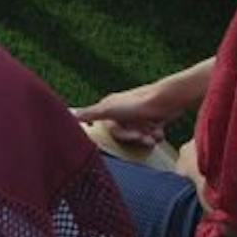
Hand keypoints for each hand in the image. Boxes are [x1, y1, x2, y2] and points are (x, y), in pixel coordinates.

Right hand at [71, 80, 188, 147]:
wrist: (167, 100)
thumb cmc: (137, 103)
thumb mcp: (108, 109)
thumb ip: (89, 114)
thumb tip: (69, 114)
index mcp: (111, 108)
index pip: (111, 130)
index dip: (122, 135)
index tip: (132, 134)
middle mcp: (123, 112)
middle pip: (126, 134)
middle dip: (137, 137)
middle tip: (145, 135)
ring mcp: (139, 116)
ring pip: (140, 135)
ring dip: (148, 137)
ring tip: (154, 132)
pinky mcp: (153, 120)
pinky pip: (151, 134)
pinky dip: (156, 134)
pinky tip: (160, 130)